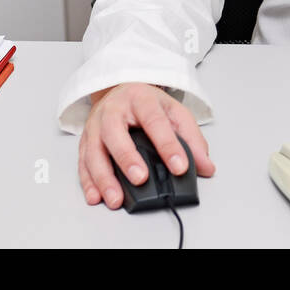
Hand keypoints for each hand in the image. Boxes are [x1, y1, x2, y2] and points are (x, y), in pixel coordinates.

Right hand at [78, 83, 215, 207]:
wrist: (121, 90)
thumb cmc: (147, 104)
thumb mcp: (174, 112)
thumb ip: (192, 139)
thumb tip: (206, 166)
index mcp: (141, 100)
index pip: (156, 122)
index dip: (168, 145)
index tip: (179, 167)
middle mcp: (114, 111)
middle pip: (116, 134)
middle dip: (127, 158)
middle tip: (140, 179)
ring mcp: (96, 126)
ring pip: (94, 152)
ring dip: (104, 178)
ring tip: (116, 199)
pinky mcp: (85, 141)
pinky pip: (83, 163)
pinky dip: (88, 182)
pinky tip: (96, 196)